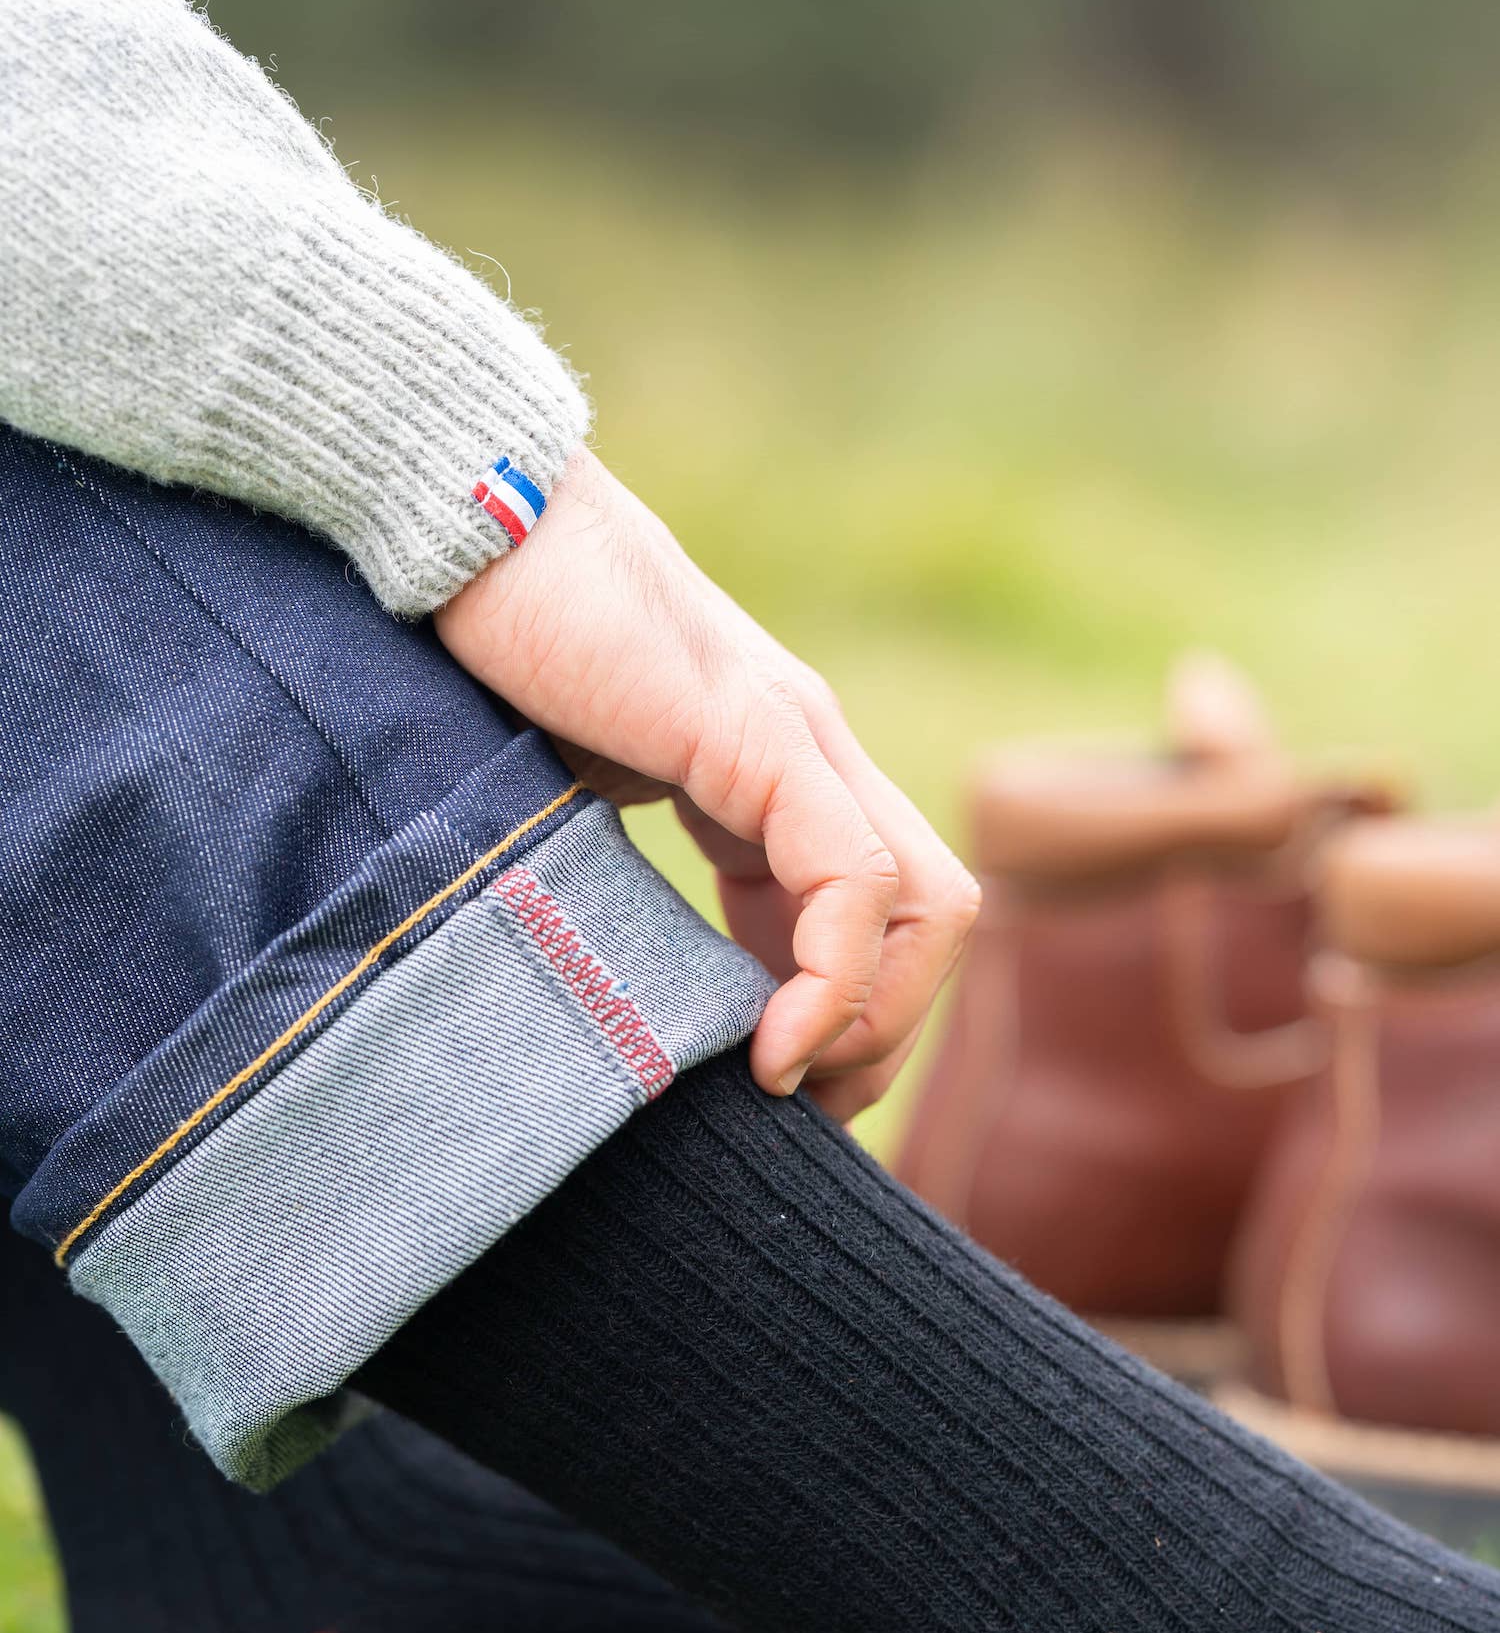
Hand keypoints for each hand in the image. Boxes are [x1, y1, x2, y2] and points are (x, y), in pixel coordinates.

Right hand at [436, 450, 979, 1117]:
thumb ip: (609, 879)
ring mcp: (797, 739)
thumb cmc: (481, 654)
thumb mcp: (563, 801)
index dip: (854, 1017)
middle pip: (933, 914)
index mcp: (768, 775)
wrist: (453, 521)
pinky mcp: (759, 733)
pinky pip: (850, 875)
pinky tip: (769, 1046)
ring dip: (875, 1022)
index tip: (780, 1094)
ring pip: (925, 903)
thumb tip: (596, 996)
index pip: (879, 910)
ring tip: (785, 1082)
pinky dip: (832, 976)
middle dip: (886, 1035)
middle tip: (802, 1112)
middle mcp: (810, 757)